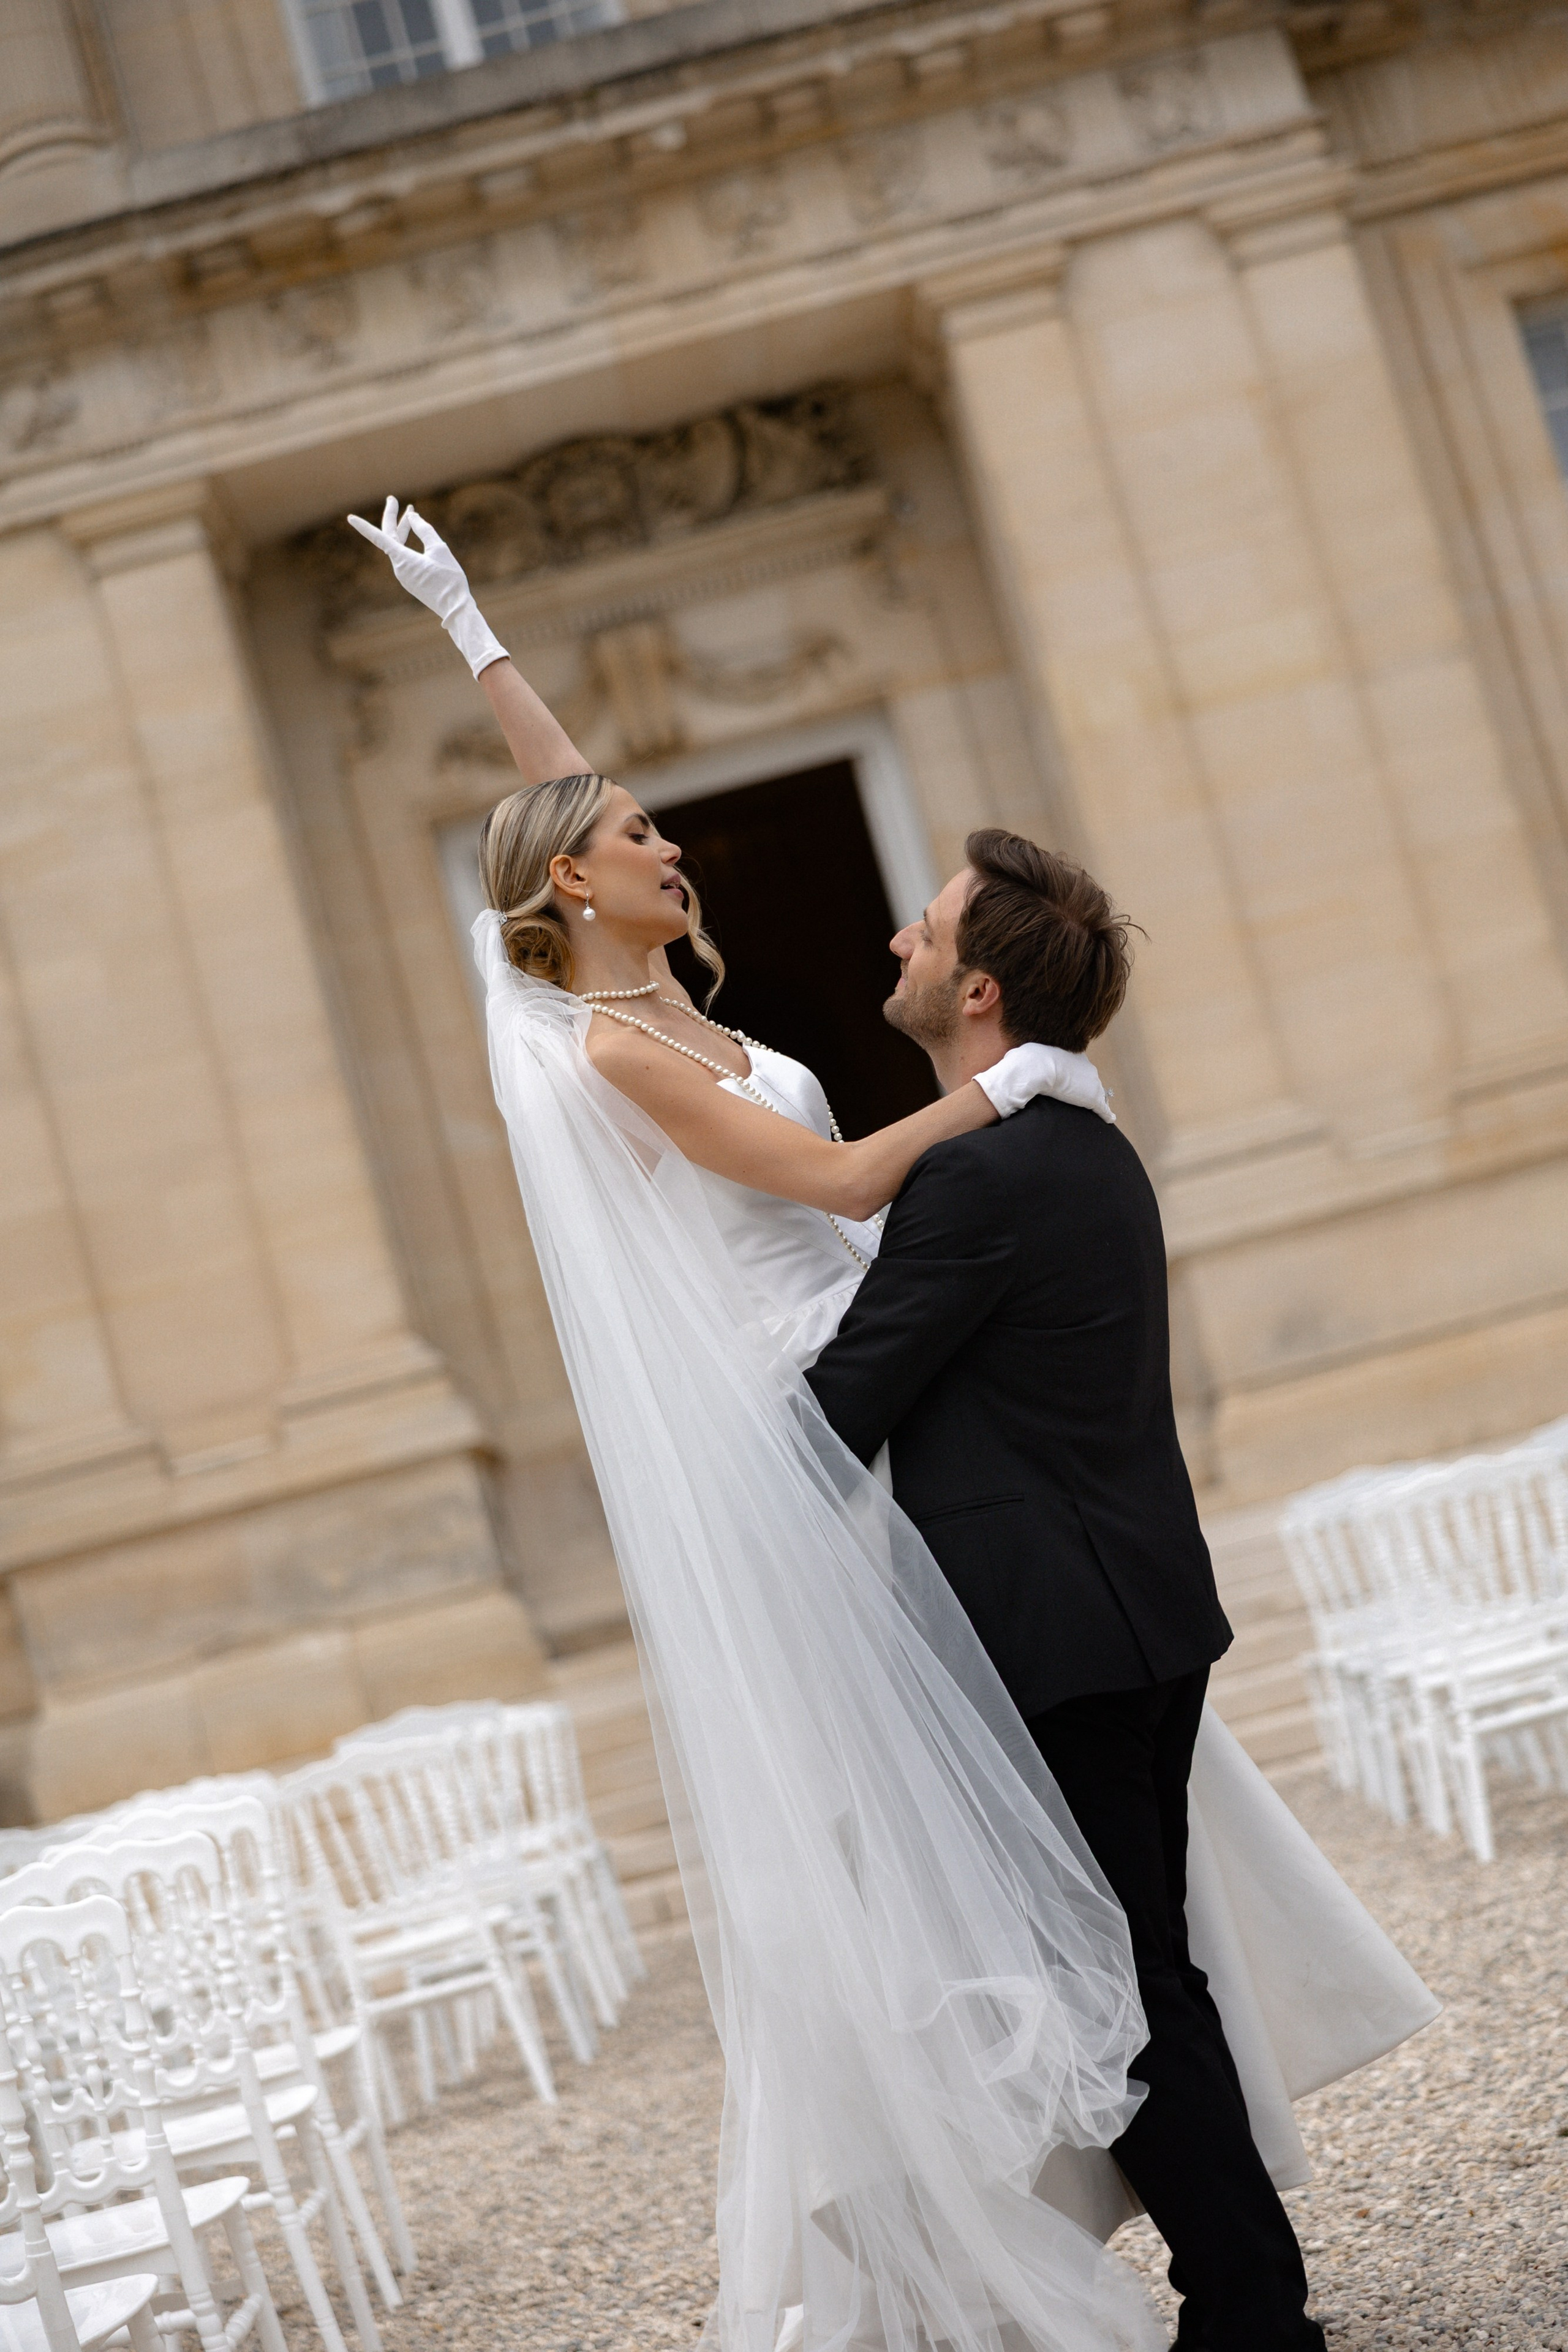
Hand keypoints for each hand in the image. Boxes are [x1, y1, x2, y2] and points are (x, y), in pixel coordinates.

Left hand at [346, 496, 507, 676]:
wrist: (455, 608)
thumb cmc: (449, 579)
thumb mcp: (439, 549)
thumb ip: (424, 530)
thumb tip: (412, 516)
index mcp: (403, 559)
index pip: (379, 538)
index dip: (364, 527)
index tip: (350, 518)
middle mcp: (398, 568)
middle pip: (389, 538)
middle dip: (393, 518)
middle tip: (393, 499)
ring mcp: (403, 576)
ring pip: (397, 547)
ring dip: (402, 530)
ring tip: (411, 515)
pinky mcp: (409, 580)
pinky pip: (404, 557)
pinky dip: (407, 544)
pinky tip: (416, 537)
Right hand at [973, 1041, 1115, 1123]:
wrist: (1029, 1072)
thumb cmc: (1019, 1066)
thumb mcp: (1020, 1059)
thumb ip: (1019, 1063)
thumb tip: (1005, 1062)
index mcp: (1065, 1054)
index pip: (1074, 1066)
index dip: (1073, 1076)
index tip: (1072, 1082)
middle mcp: (1081, 1064)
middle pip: (1089, 1078)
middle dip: (1088, 1086)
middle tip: (1088, 1097)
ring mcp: (1087, 1081)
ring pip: (1097, 1092)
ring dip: (1097, 1101)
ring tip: (1102, 1110)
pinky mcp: (1091, 1097)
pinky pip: (1102, 1107)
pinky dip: (1105, 1113)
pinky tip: (1109, 1119)